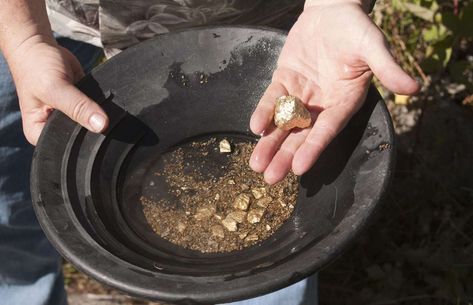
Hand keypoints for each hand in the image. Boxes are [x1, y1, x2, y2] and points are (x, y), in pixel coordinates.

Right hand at [8, 35, 107, 144]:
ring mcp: (69, 118)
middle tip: (101, 113)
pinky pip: (97, 111)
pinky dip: (103, 106)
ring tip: (102, 103)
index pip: (66, 146)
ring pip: (91, 124)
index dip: (82, 140)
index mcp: (39, 132)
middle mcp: (54, 129)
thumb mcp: (54, 87)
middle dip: (92, 126)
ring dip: (100, 115)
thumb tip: (101, 125)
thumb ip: (78, 107)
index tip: (98, 129)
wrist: (40, 46)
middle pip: (80, 136)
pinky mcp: (81, 107)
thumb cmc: (36, 66)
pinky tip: (106, 99)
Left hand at [249, 1, 418, 183]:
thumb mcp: (373, 45)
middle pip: (302, 135)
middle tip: (270, 179)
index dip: (314, 148)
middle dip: (285, 156)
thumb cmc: (356, 28)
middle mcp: (322, 104)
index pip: (328, 129)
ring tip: (257, 164)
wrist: (333, 11)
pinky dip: (264, 112)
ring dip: (270, 143)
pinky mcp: (285, 81)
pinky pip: (273, 100)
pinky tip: (255, 128)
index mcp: (344, 101)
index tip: (300, 168)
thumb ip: (388, 67)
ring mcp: (302, 94)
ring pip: (284, 123)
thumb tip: (415, 88)